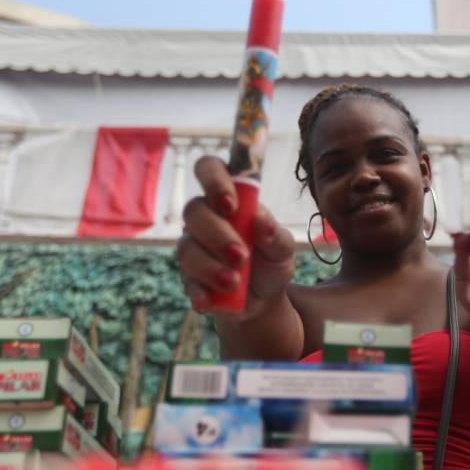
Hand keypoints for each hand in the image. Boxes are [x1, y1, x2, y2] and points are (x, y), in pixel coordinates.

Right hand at [178, 156, 294, 320]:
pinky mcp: (188, 275)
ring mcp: (192, 245)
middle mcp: (205, 217)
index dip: (214, 180)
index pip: (209, 168)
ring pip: (187, 247)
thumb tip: (260, 221)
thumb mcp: (283, 248)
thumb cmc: (271, 261)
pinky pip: (185, 280)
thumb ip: (274, 234)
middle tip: (241, 256)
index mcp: (229, 198)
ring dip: (211, 266)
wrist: (264, 300)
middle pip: (194, 210)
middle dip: (217, 234)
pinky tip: (210, 301)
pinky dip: (199, 291)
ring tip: (234, 282)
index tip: (231, 204)